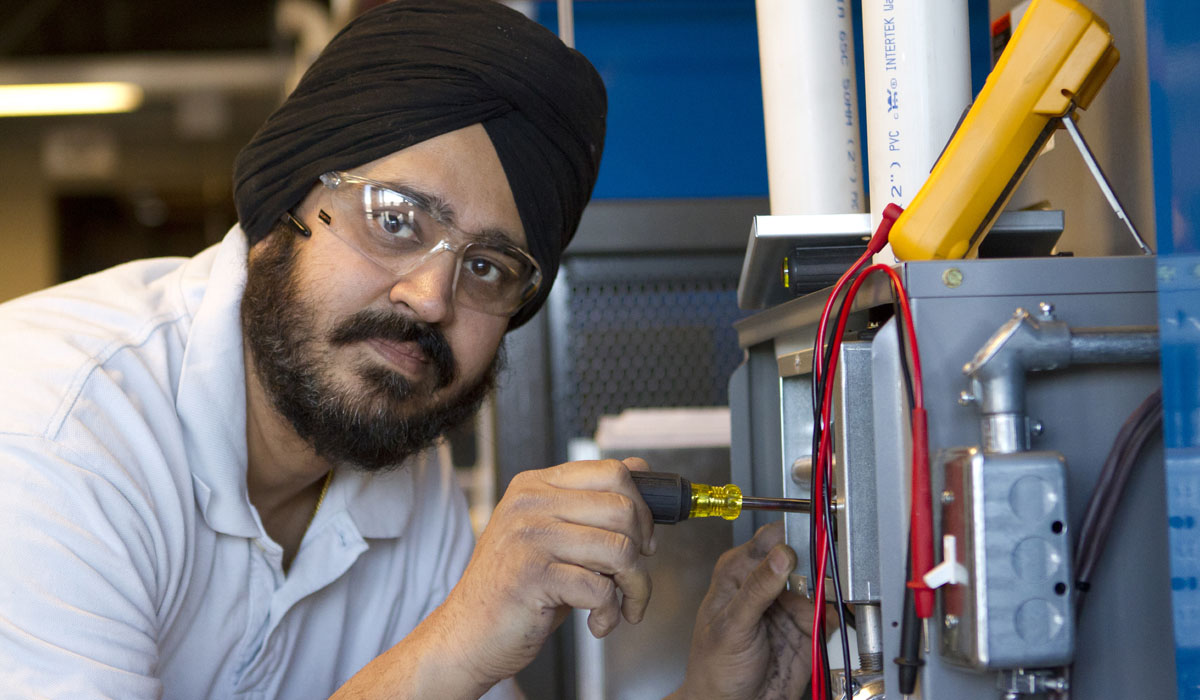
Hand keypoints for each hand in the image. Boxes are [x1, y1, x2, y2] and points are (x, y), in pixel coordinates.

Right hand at [437, 458, 655, 688]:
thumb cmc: (515, 590)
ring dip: (634, 587)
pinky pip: (601, 590)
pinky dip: (610, 614)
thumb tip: (641, 469)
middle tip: (633, 578)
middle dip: (642, 552)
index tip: (645, 539)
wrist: (467, 637)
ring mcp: (528, 536)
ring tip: (621, 605)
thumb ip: (590, 507)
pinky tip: (597, 623)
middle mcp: (530, 504)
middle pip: (623, 509)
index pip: (612, 472)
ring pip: (619, 550)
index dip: (643, 508)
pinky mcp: (532, 575)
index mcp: (535, 486)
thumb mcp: (552, 537)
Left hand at [670, 521, 813, 699]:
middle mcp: (765, 586)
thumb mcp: (732, 625)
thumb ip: (757, 589)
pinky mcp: (806, 630)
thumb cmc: (715, 667)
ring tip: (811, 613)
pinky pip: (828, 616)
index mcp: (738, 573)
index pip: (768, 541)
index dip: (788, 538)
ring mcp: (787, 607)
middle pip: (800, 560)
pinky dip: (828, 620)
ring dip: (821, 598)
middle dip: (812, 569)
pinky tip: (818, 628)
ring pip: (818, 588)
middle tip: (814, 580)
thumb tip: (780, 555)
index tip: (803, 544)